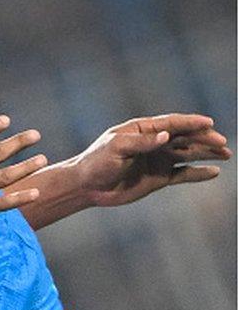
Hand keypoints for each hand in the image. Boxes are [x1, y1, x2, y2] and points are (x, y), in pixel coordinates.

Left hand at [76, 113, 230, 206]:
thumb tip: (166, 136)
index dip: (191, 122)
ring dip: (207, 153)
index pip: (172, 123)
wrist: (86, 186)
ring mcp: (158, 160)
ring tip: (226, 154)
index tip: (209, 122)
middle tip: (221, 142)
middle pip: (185, 138)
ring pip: (188, 154)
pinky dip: (198, 173)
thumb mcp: (116, 149)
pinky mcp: (158, 178)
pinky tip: (214, 172)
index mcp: (143, 130)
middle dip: (204, 139)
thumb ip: (142, 143)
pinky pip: (183, 174)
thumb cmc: (97, 162)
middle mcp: (154, 143)